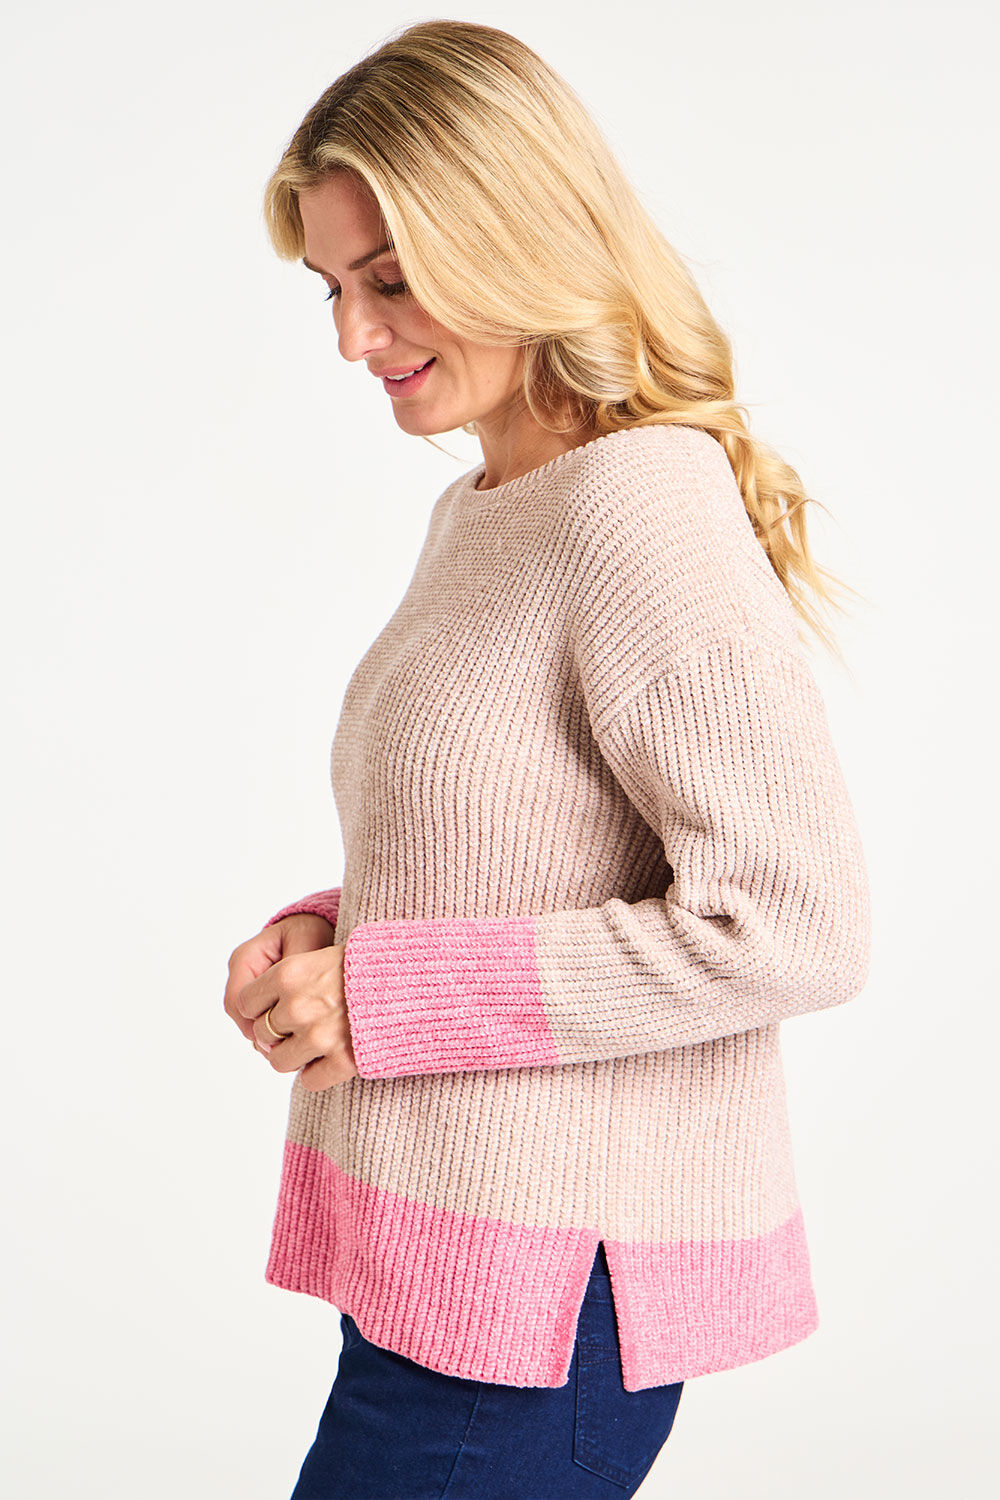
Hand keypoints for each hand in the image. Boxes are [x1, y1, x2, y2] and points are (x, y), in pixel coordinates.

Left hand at [226, 922, 358, 1090]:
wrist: (418, 981)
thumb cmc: (372, 964)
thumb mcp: (325, 954)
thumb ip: (290, 978)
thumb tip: (253, 1008)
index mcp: (290, 973)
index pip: (245, 1002)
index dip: (260, 1007)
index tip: (276, 1007)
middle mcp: (298, 1006)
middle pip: (262, 1035)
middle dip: (278, 1033)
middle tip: (303, 1025)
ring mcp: (320, 1036)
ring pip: (280, 1062)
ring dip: (295, 1055)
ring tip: (317, 1043)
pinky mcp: (344, 1061)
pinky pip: (310, 1081)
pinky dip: (320, 1073)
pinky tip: (336, 1056)